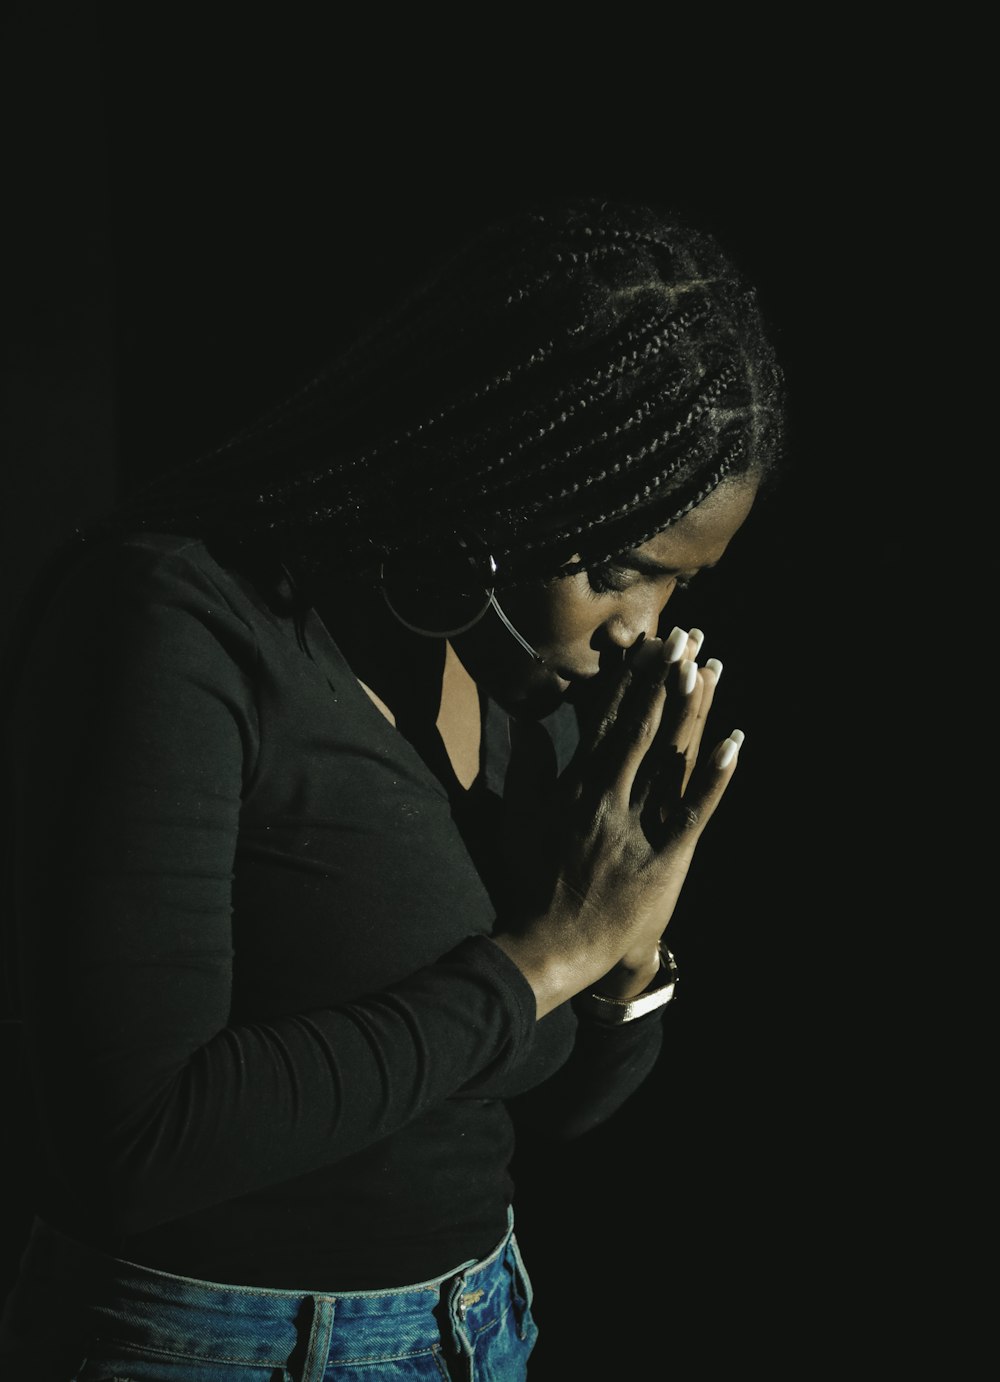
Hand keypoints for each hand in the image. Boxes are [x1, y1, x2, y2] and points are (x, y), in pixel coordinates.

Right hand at [492, 626, 743, 1015]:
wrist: (554, 943)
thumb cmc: (534, 881)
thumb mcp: (520, 817)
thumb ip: (526, 766)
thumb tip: (523, 719)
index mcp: (576, 785)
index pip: (607, 719)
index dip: (631, 678)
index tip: (648, 644)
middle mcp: (609, 796)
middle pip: (642, 726)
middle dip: (664, 679)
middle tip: (685, 639)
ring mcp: (639, 825)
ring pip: (671, 757)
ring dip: (692, 710)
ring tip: (708, 668)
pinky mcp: (667, 855)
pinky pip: (697, 808)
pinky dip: (716, 775)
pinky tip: (736, 742)